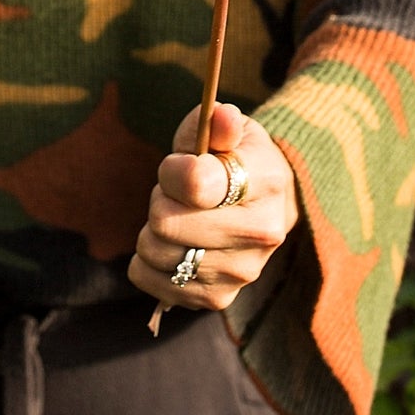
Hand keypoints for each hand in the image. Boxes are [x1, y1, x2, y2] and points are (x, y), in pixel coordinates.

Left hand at [128, 100, 298, 313]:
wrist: (266, 205)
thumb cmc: (236, 159)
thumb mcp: (228, 129)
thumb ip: (217, 122)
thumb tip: (221, 115)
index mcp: (265, 180)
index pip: (196, 184)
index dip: (171, 171)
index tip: (177, 164)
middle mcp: (261, 233)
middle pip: (166, 222)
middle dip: (160, 199)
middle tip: (176, 194)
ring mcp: (242, 271)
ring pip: (156, 252)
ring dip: (152, 231)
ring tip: (177, 218)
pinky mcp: (219, 298)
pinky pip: (152, 283)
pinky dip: (147, 263)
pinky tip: (170, 246)